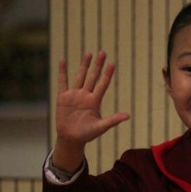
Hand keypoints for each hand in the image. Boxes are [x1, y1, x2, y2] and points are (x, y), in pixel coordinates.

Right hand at [53, 52, 129, 170]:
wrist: (71, 138)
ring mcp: (74, 95)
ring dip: (84, 65)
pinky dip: (62, 72)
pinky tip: (63, 61)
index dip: (107, 74)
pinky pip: (63, 82)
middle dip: (98, 65)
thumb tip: (128, 116)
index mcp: (95, 101)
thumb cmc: (87, 134)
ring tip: (89, 53)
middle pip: (93, 77)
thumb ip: (113, 120)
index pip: (103, 84)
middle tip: (103, 52)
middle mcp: (85, 95)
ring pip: (80, 76)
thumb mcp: (101, 127)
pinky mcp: (63, 97)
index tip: (112, 64)